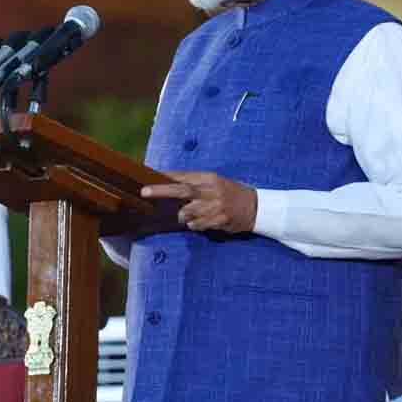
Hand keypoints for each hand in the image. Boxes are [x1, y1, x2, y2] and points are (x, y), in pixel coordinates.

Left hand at [141, 171, 257, 233]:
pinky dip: (195, 224)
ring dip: (184, 215)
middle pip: (181, 190)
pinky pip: (196, 225)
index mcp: (209, 178)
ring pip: (186, 213)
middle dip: (161, 191)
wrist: (256, 207)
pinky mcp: (219, 220)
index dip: (164, 178)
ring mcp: (215, 206)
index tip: (147, 179)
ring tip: (197, 212)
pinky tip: (205, 220)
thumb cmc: (229, 193)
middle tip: (144, 192)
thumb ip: (193, 182)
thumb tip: (166, 180)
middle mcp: (211, 191)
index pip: (182, 176)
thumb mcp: (214, 182)